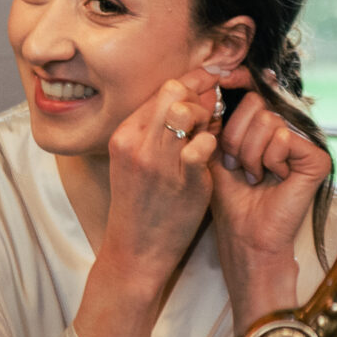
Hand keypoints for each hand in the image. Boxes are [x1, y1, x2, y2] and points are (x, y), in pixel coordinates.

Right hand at [101, 65, 224, 296]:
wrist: (136, 251)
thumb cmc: (142, 206)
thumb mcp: (137, 162)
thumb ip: (160, 131)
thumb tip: (196, 98)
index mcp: (124, 134)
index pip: (160, 89)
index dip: (190, 84)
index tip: (209, 84)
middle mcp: (136, 142)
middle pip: (173, 91)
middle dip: (196, 98)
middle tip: (206, 119)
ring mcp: (157, 161)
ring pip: (186, 111)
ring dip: (204, 119)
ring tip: (207, 137)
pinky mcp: (182, 181)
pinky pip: (204, 144)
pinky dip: (212, 144)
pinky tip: (211, 157)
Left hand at [209, 69, 330, 328]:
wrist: (244, 234)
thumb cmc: (229, 194)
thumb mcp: (216, 147)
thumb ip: (218, 113)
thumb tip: (214, 74)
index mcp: (267, 122)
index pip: (256, 88)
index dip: (238, 79)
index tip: (220, 77)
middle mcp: (290, 127)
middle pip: (257, 103)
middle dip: (235, 135)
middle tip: (237, 163)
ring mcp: (306, 141)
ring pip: (268, 121)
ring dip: (249, 153)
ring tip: (253, 175)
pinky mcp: (318, 158)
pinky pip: (285, 137)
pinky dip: (270, 160)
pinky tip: (273, 178)